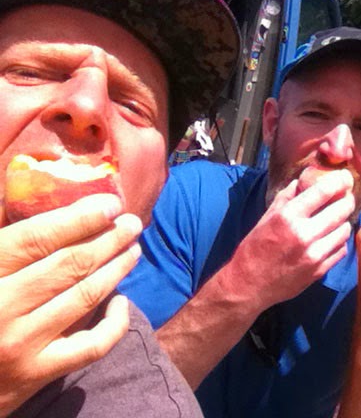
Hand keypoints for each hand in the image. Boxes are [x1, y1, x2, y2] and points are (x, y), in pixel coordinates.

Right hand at [0, 194, 141, 415]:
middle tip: (131, 223)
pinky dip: (115, 323)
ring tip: (132, 250)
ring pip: (85, 296)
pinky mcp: (37, 374)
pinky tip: (122, 302)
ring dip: (117, 268)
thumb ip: (6, 241)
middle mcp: (0, 308)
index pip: (37, 237)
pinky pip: (92, 346)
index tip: (110, 204)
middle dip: (109, 239)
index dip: (80, 217)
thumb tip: (45, 202)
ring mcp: (20, 344)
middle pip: (70, 264)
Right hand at [217, 169, 355, 313]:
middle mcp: (303, 234)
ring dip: (344, 221)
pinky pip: (341, 250)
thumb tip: (306, 178)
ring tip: (337, 218)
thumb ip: (288, 196)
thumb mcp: (267, 216)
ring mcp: (314, 255)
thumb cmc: (256, 247)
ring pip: (345, 230)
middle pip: (341, 209)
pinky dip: (339, 241)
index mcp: (288, 217)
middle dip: (348, 199)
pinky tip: (331, 238)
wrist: (249, 284)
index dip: (340, 181)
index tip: (345, 177)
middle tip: (347, 196)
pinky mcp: (320, 271)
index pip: (323, 191)